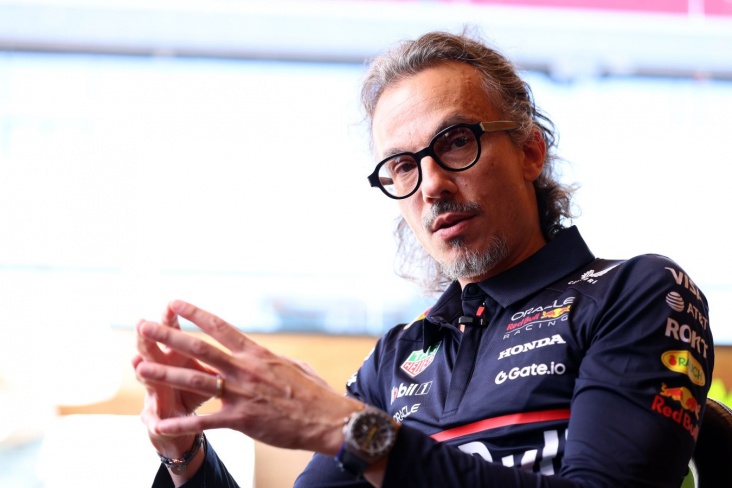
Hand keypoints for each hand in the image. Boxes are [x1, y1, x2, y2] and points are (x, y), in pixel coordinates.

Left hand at [134, 300, 362, 455]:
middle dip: (169, 336)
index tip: (174, 303)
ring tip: (140, 367)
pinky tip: (159, 425)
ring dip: (165, 373)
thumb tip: (258, 353)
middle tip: (143, 326)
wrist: (327, 420)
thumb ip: (269, 359)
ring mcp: (242, 394)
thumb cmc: (314, 392)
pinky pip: (205, 421)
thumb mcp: (292, 365)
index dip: (195, 313)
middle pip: (200, 349)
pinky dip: (180, 424)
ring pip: (196, 380)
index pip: (220, 327)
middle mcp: (245, 369)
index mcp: (257, 353)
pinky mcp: (242, 419)